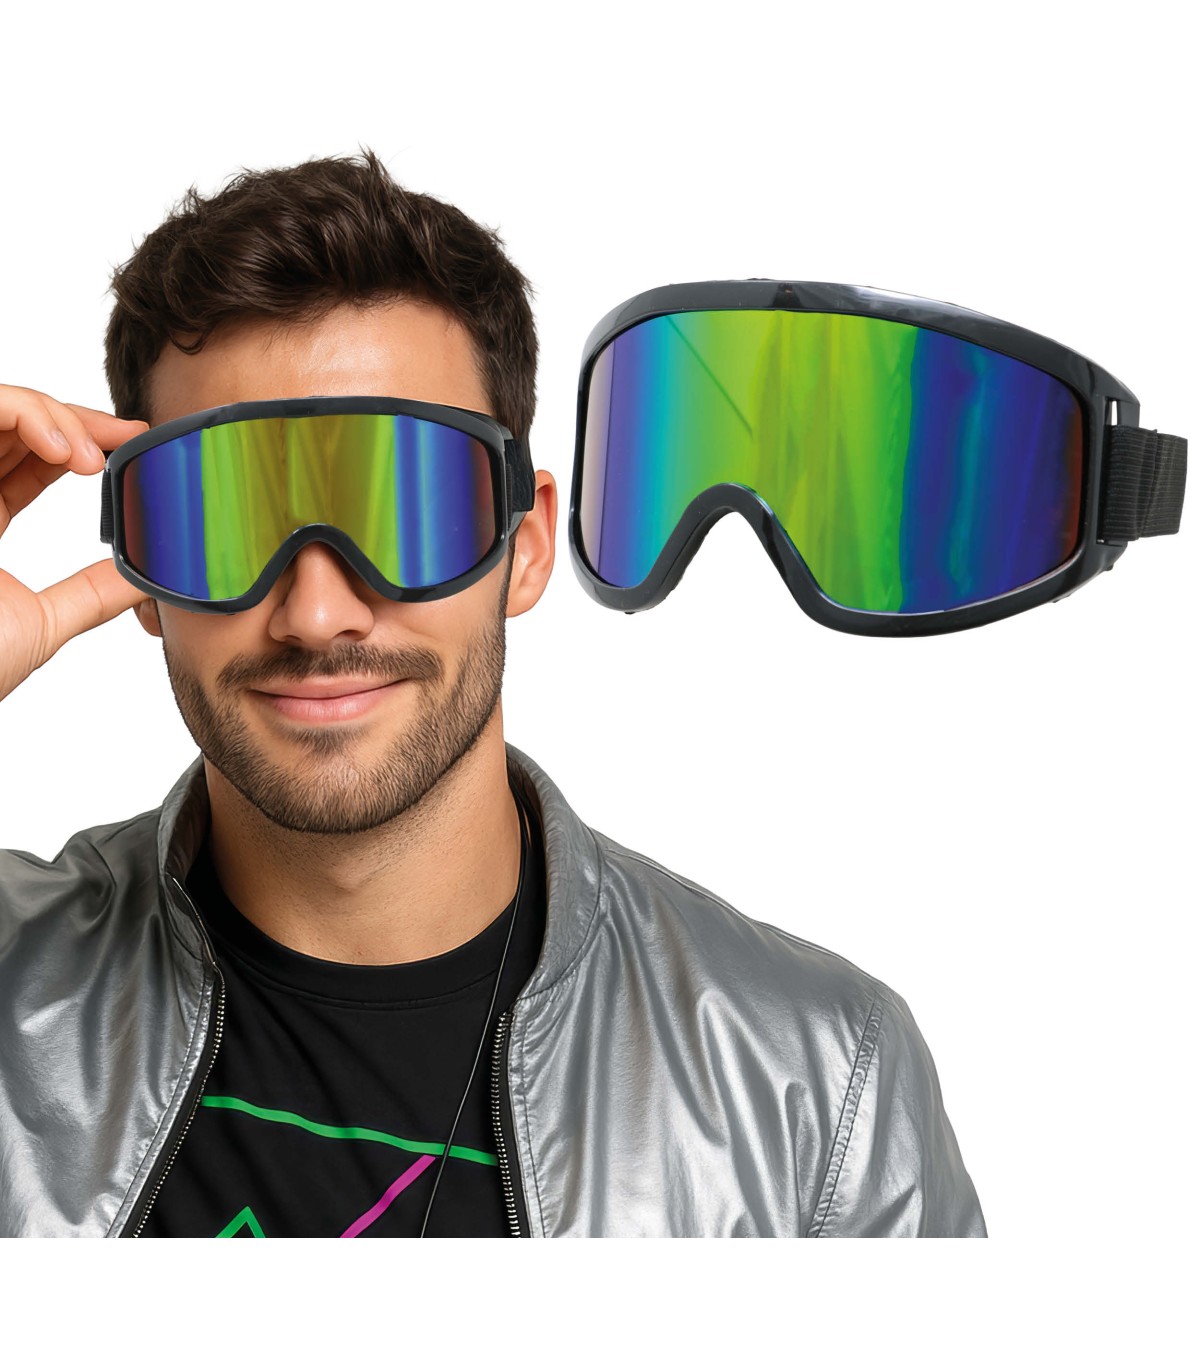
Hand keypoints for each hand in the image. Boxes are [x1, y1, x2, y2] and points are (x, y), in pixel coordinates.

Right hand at [0, 385, 150, 703]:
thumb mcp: (45, 623)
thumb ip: (92, 595)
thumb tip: (141, 579)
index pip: (33, 457)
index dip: (83, 441)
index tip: (134, 445)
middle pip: (16, 422)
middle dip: (78, 419)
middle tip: (126, 437)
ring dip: (52, 415)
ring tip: (92, 455)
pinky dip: (20, 413)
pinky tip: (61, 448)